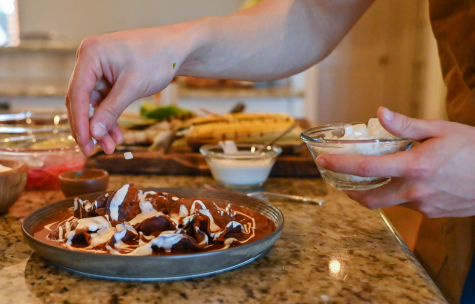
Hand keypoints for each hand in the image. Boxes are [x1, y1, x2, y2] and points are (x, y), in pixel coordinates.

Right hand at [66, 25, 194, 154]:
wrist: (177, 48)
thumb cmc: (157, 59)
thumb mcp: (132, 87)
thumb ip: (110, 111)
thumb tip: (93, 133)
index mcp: (89, 55)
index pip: (76, 94)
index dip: (79, 122)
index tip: (85, 144)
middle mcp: (88, 59)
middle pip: (80, 100)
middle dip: (89, 127)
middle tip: (93, 150)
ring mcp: (98, 67)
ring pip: (93, 103)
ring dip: (101, 125)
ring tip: (111, 146)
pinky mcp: (108, 75)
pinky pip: (104, 100)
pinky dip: (110, 116)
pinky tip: (117, 134)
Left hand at [316, 107, 474, 217]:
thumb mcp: (441, 129)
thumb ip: (406, 125)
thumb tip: (380, 113)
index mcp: (415, 166)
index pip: (367, 169)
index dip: (340, 166)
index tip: (323, 162)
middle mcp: (415, 190)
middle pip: (369, 199)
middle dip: (349, 192)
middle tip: (341, 180)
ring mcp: (424, 205)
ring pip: (389, 202)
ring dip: (378, 191)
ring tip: (377, 174)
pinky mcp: (432, 213)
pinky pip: (408, 205)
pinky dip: (400, 193)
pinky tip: (409, 179)